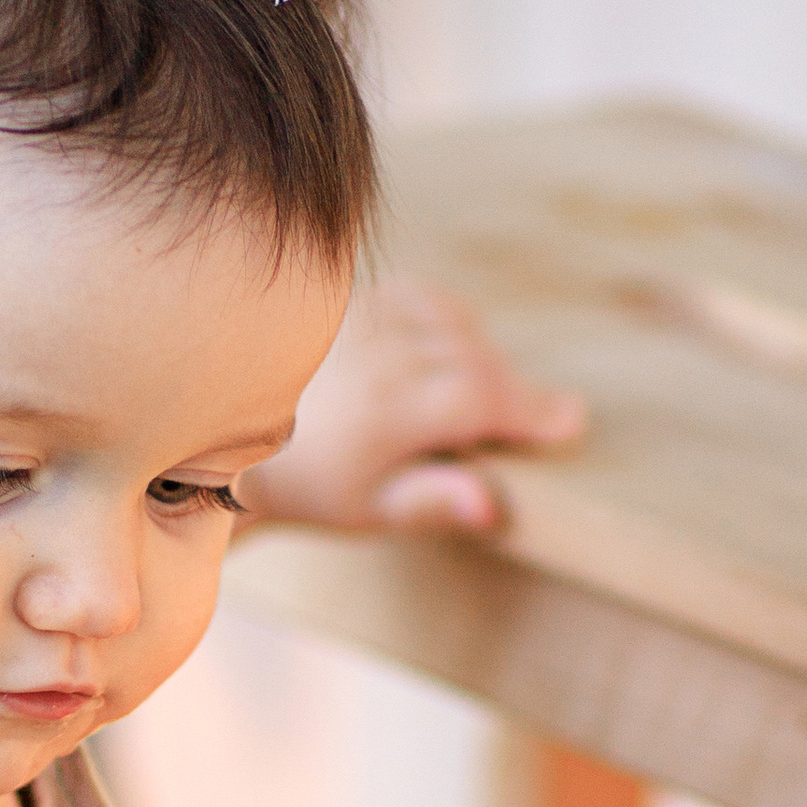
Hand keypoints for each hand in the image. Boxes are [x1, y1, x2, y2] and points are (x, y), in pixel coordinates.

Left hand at [241, 275, 585, 537]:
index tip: (569, 423)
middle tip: (544, 418)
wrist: (236, 444)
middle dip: (516, 389)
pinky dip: (450, 323)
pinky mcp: (351, 297)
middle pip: (476, 358)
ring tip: (494, 397)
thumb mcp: (371, 509)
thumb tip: (492, 508)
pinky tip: (452, 355)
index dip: (531, 409)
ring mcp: (364, 318)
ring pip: (453, 324)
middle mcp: (379, 354)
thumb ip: (433, 503)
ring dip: (485, 355)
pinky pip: (421, 298)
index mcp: (388, 411)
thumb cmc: (313, 487)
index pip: (482, 397)